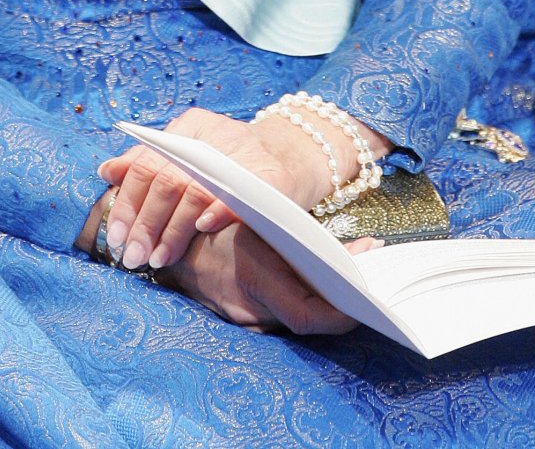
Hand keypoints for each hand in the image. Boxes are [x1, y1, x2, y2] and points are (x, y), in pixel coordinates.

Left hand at [97, 107, 313, 273]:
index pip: (148, 164)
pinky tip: (203, 227)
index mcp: (190, 129)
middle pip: (169, 179)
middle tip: (133, 256)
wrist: (293, 156)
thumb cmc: (231, 162)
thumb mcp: (189, 154)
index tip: (115, 237)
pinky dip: (220, 209)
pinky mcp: (273, 176)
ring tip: (159, 258)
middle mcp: (216, 135)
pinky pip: (242, 193)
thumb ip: (148, 163)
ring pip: (198, 189)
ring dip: (174, 229)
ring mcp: (246, 154)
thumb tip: (107, 171)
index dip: (128, 203)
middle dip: (146, 224)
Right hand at [161, 223, 378, 335]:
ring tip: (352, 280)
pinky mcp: (240, 316)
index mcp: (252, 275)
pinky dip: (303, 301)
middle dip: (340, 306)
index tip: (367, 299)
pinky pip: (279, 314)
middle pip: (306, 321)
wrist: (165, 234)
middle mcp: (248, 307)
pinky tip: (322, 283)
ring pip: (293, 319)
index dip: (341, 315)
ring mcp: (242, 316)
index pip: (307, 316)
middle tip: (370, 285)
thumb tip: (357, 245)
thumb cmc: (213, 214)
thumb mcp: (253, 213)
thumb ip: (296, 229)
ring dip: (323, 304)